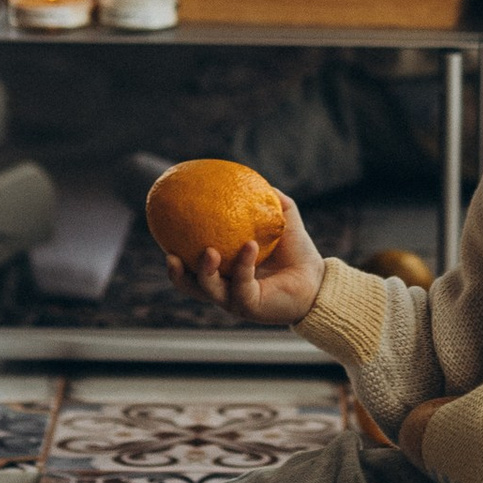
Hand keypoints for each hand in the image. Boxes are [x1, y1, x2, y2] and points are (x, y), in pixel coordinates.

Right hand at [163, 191, 326, 326]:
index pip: (192, 269)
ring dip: (204, 272)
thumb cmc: (296, 251)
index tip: (165, 237)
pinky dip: (244, 265)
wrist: (317, 278)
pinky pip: (242, 286)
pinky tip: (250, 246)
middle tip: (172, 254)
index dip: (176, 258)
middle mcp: (226, 288)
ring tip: (209, 251)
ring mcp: (237, 300)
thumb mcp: (280, 220)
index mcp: (225, 272)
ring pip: (210, 291)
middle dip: (178, 274)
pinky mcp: (252, 306)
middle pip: (192, 286)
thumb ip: (267, 200)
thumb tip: (251, 176)